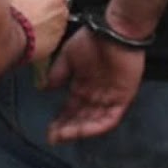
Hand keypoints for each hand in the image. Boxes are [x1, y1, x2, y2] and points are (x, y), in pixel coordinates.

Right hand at [5, 0, 68, 62]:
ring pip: (59, 15)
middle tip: (31, 8)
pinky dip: (48, 33)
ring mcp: (61, 16)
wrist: (5, 35)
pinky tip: (32, 34)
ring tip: (29, 23)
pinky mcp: (60, 35)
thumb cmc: (3, 8)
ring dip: (50, 18)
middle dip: (49, 2)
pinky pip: (56, 33)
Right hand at [44, 28, 145, 143]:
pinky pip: (110, 118)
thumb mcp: (68, 56)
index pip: (71, 109)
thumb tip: (45, 88)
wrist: (115, 30)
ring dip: (79, 130)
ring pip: (94, 121)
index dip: (60, 121)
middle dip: (67, 129)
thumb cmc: (92, 39)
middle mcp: (95, 94)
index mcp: (83, 85)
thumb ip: (58, 73)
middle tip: (54, 137)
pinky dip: (97, 126)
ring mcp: (109, 97)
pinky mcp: (123, 98)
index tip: (49, 131)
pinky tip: (83, 130)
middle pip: (81, 118)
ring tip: (65, 135)